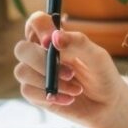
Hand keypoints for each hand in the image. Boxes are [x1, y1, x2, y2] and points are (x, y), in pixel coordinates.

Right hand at [13, 12, 127, 127]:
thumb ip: (78, 42)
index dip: (39, 28)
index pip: (36, 22)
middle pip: (21, 49)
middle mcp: (40, 53)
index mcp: (54, 38)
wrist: (106, 105)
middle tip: (70, 72)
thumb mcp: (96, 57)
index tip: (50, 43)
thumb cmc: (102, 75)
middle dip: (42, 61)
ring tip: (76, 89)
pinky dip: (52, 96)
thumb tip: (55, 37)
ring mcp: (34, 73)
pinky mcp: (34, 93)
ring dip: (51, 82)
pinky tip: (69, 99)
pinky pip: (28, 91)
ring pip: (22, 72)